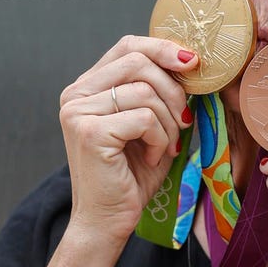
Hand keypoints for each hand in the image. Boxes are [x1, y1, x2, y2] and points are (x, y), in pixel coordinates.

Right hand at [58, 35, 196, 242]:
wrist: (108, 220)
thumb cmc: (132, 173)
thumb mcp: (149, 123)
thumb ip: (158, 90)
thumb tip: (190, 60)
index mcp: (87, 86)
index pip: (128, 46)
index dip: (163, 48)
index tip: (192, 63)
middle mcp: (75, 93)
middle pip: (138, 62)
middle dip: (173, 89)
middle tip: (183, 120)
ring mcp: (78, 111)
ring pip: (145, 91)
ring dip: (168, 121)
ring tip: (164, 145)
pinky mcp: (89, 132)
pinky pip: (144, 118)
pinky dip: (160, 139)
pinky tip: (152, 157)